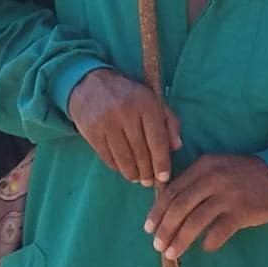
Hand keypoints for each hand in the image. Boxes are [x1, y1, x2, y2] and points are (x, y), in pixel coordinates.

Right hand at [67, 69, 180, 185]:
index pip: (157, 139)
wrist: (90, 84)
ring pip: (124, 157)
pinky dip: (116, 166)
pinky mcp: (91, 131)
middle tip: (150, 182)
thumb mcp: (152, 100)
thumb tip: (177, 147)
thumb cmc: (128, 95)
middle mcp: (126, 112)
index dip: (162, 161)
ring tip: (137, 179)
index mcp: (145, 102)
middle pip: (141, 151)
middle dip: (147, 171)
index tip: (164, 177)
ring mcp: (107, 122)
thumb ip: (168, 121)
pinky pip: (107, 156)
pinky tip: (122, 169)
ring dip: (132, 173)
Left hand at [143, 154, 267, 259]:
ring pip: (195, 221)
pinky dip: (209, 242)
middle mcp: (213, 178)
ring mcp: (228, 195)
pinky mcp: (242, 211)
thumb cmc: (240, 176)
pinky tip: (205, 248)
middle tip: (157, 245)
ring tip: (171, 253)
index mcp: (203, 166)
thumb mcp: (216, 168)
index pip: (173, 191)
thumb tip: (166, 208)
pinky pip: (219, 231)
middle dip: (165, 229)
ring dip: (180, 240)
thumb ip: (194, 182)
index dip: (157, 211)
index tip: (149, 228)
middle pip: (180, 207)